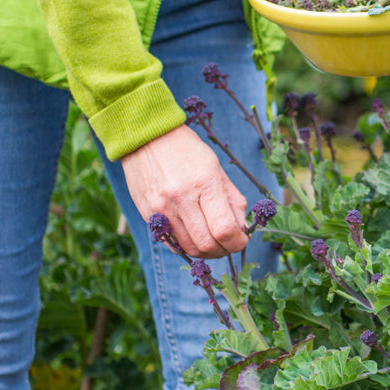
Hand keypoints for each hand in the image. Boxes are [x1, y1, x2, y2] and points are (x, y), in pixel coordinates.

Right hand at [121, 124, 248, 258]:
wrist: (146, 137)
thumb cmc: (187, 150)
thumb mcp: (217, 168)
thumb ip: (232, 200)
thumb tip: (242, 229)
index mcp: (204, 183)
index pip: (225, 229)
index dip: (238, 242)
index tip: (242, 240)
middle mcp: (181, 198)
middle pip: (207, 244)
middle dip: (224, 250)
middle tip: (229, 244)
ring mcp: (162, 208)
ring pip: (189, 248)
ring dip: (206, 251)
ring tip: (213, 241)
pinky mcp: (147, 214)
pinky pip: (172, 243)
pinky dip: (187, 246)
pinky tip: (194, 235)